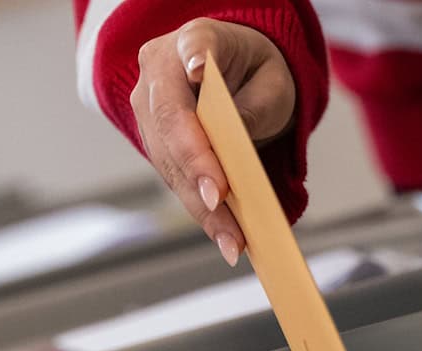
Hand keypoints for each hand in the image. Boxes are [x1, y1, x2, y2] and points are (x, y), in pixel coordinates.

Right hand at [132, 18, 295, 265]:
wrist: (232, 75)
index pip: (192, 48)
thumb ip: (257, 106)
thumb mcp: (274, 81)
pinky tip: (225, 237)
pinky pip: (174, 179)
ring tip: (233, 240)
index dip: (194, 60)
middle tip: (219, 200)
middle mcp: (158, 71)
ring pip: (168, 159)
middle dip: (195, 165)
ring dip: (199, 203)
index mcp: (193, 38)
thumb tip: (234, 147)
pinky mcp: (152, 143)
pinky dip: (201, 210)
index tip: (202, 71)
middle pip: (171, 120)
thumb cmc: (256, 73)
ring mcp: (147, 108)